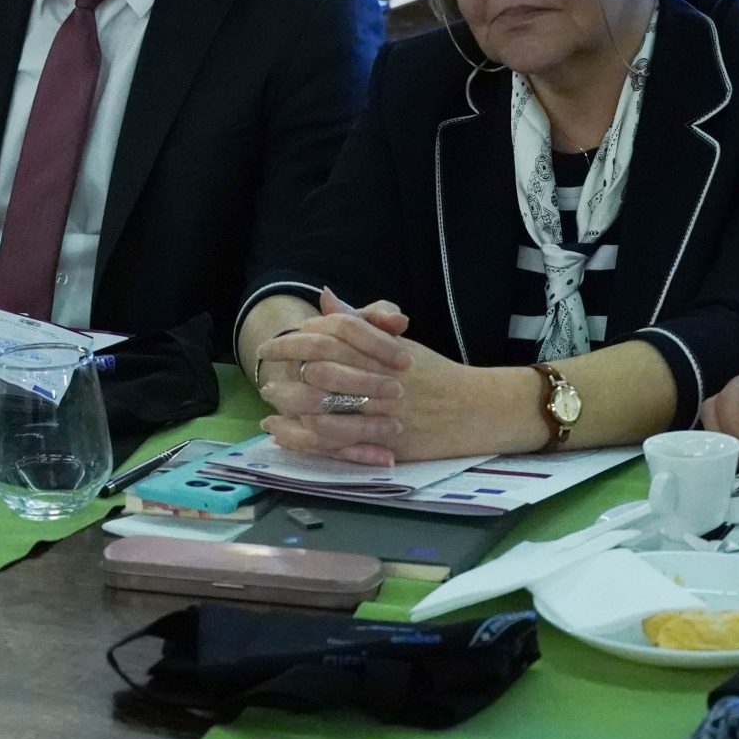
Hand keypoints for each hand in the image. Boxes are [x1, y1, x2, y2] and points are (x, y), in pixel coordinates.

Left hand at [259, 292, 522, 465]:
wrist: (475, 409)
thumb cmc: (434, 373)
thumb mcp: (398, 341)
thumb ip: (360, 320)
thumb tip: (325, 297)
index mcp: (382, 349)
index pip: (331, 337)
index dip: (297, 340)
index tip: (275, 342)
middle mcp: (380, 377)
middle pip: (322, 369)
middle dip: (287, 369)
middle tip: (263, 370)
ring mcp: (382, 411)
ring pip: (327, 407)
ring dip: (292, 404)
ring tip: (271, 401)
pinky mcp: (385, 441)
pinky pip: (340, 441)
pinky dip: (309, 438)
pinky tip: (288, 433)